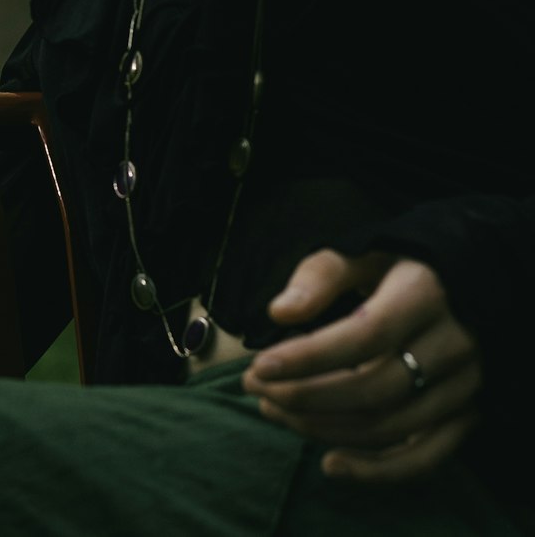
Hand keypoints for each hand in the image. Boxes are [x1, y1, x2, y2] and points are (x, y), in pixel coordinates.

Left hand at [241, 249, 481, 483]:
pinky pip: (424, 458)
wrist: (463, 286)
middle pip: (373, 389)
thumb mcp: (364, 252)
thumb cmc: (400, 267)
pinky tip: (329, 463)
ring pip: (389, 426)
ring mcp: (464, 386)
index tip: (260, 365)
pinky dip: (376, 471)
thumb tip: (279, 312)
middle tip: (256, 388)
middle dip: (305, 396)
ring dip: (323, 428)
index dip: (310, 357)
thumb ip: (322, 276)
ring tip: (275, 410)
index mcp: (425, 294)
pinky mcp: (467, 416)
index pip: (365, 336)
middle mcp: (454, 344)